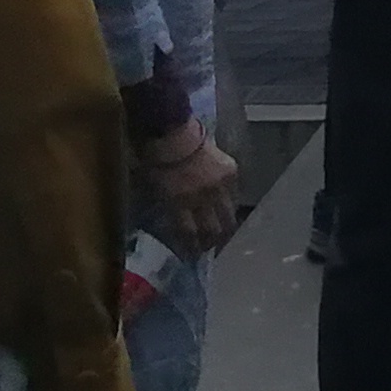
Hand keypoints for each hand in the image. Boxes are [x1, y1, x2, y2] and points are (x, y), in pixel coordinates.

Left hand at [141, 123, 242, 256]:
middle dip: (212, 242)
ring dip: (225, 226)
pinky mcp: (231, 172)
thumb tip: (180, 228)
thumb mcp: (157, 193)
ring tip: (222, 232)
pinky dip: (229, 203)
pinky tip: (225, 207)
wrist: (174, 133)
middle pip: (214, 229)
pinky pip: (234, 195)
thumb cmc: (157, 163)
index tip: (193, 256)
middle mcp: (203, 197)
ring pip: (228, 215)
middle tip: (210, 247)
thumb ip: (171, 211)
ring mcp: (219, 184)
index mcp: (180, 203)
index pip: (190, 235)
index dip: (192, 248)